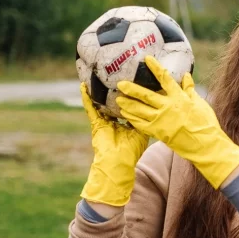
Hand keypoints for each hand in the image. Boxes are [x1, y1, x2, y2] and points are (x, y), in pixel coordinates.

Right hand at [80, 83, 148, 206]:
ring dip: (98, 91)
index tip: (133, 83)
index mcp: (126, 124)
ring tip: (96, 76)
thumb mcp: (142, 132)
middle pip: (113, 103)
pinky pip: (90, 108)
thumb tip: (156, 107)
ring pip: (101, 103)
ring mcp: (104, 122)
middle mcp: (114, 122)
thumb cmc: (132, 151)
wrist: (119, 163)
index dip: (130, 96)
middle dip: (114, 90)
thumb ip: (146, 119)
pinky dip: (86, 97)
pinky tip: (82, 85)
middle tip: (115, 74)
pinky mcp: (96, 124)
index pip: (128, 107)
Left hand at [115, 56, 238, 188]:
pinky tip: (126, 116)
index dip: (155, 68)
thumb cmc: (206, 124)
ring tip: (118, 100)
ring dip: (128, 105)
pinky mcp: (158, 132)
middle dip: (132, 89)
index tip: (147, 59)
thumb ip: (190, 90)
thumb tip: (186, 76)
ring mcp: (162, 120)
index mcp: (179, 98)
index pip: (165, 79)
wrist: (205, 144)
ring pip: (140, 110)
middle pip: (146, 95)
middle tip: (120, 84)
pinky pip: (142, 125)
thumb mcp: (200, 104)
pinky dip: (133, 120)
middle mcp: (168, 107)